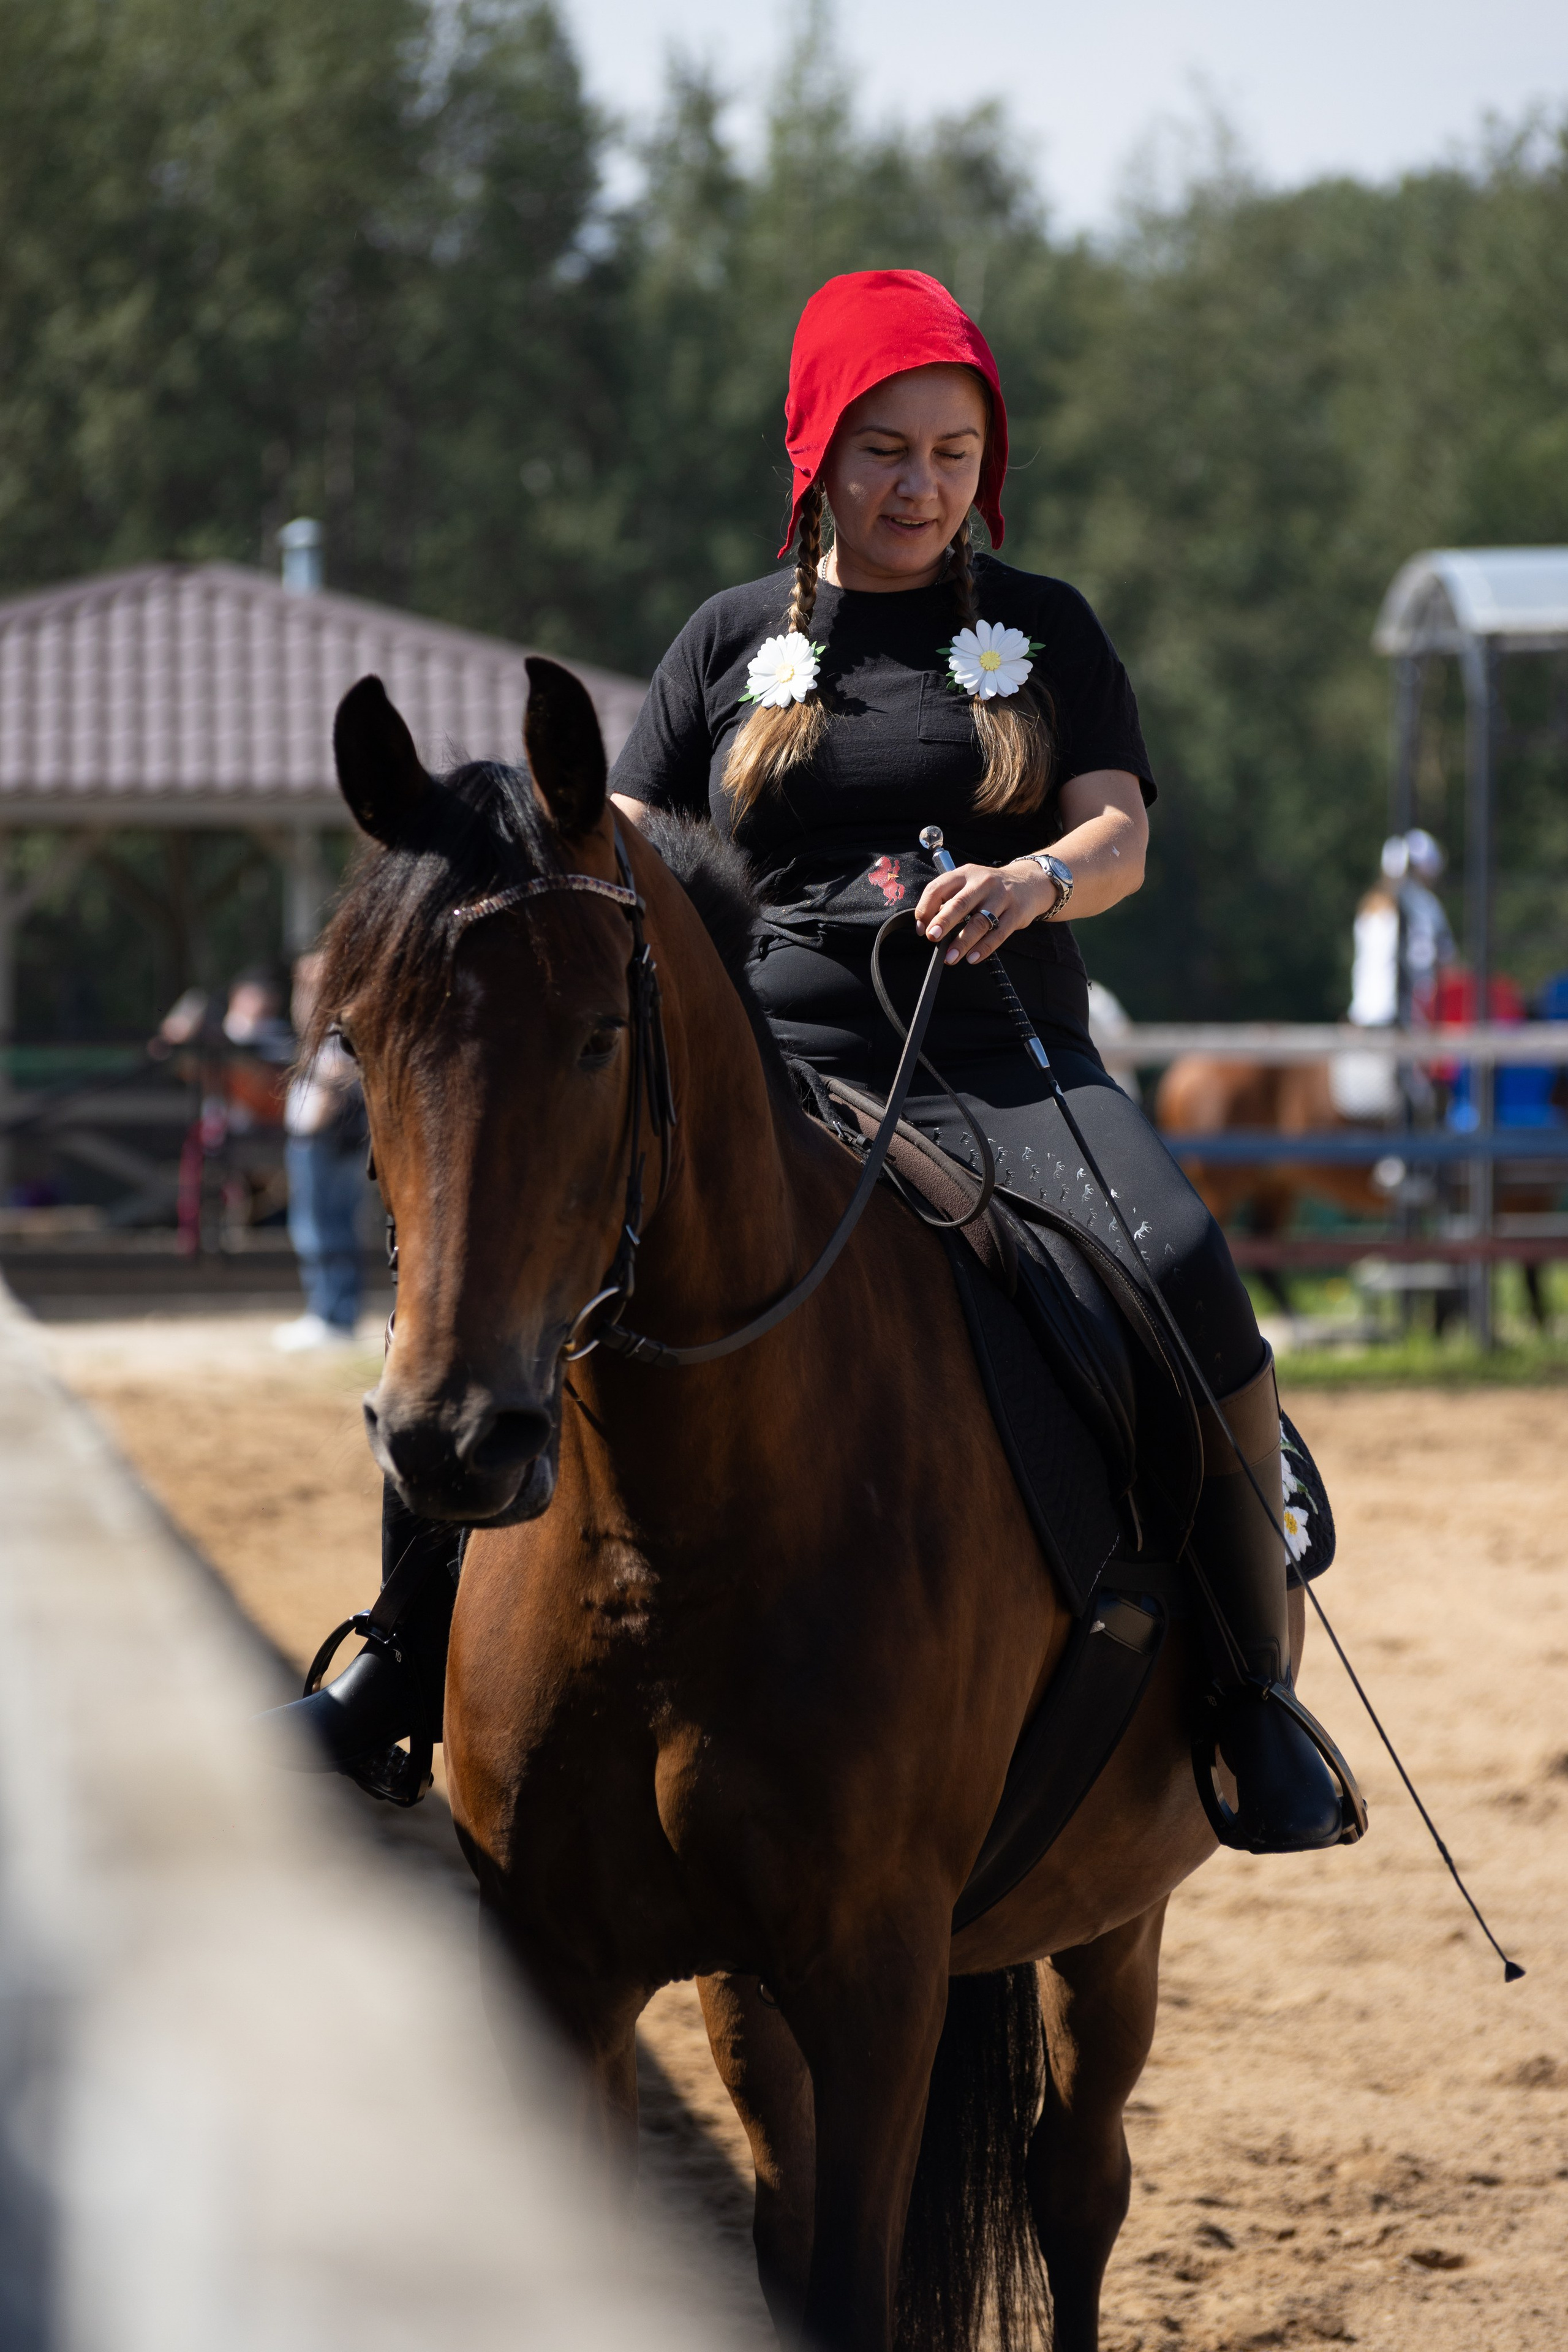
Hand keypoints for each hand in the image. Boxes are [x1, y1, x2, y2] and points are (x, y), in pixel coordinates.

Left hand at [914, 859, 1050, 964]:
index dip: (926, 909)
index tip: (922, 929)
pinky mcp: (1016, 913)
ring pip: (979, 922)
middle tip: (932, 937)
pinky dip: (984, 948)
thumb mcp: (968, 883)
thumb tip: (926, 926)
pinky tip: (972, 958)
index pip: (938, 888)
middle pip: (960, 903)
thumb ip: (948, 900)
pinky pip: (998, 934)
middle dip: (943, 921)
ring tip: (951, 957)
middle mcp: (982, 883)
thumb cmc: (990, 888)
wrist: (1029, 883)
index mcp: (964, 874)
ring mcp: (1001, 897)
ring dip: (963, 942)